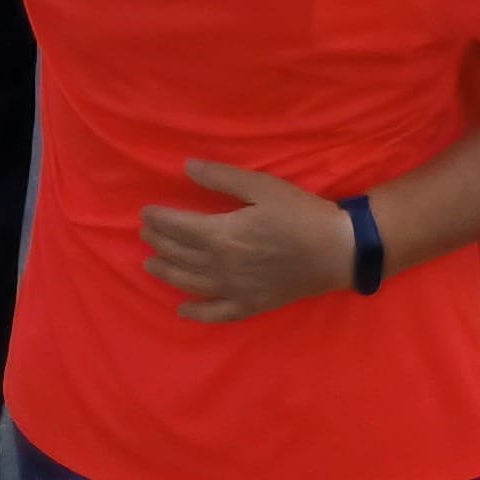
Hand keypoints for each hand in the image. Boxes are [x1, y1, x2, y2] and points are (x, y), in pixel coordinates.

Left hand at [139, 159, 353, 322]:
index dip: (159, 219)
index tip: (145, 212)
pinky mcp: (249, 305)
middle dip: (158, 242)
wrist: (335, 250)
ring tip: (150, 264)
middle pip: (179, 254)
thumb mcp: (261, 186)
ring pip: (189, 282)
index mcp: (221, 235)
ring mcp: (233, 290)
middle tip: (145, 233)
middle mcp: (220, 266)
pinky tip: (181, 308)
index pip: (178, 227)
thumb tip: (186, 166)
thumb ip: (221, 178)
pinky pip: (216, 313)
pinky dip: (195, 312)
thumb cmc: (299, 213)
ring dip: (166, 272)